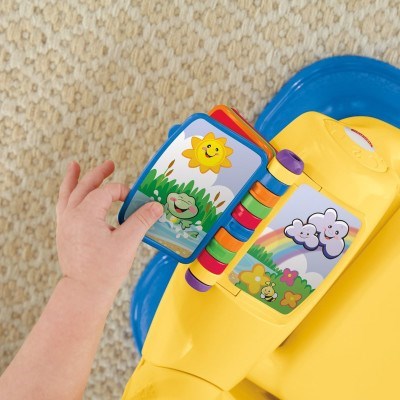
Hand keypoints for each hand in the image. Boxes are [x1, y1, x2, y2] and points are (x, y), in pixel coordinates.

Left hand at [56, 160, 162, 299]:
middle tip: (110, 164)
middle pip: (86, 187)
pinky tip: (71, 194)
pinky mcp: (64, 232)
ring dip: (74, 179)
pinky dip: (67, 196)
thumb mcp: (127, 242)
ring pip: (68, 194)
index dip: (123, 192)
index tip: (136, 201)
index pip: (107, 192)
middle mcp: (72, 215)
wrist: (84, 291)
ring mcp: (65, 224)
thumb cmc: (105, 269)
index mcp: (86, 214)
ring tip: (74, 166)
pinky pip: (63, 207)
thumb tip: (157, 205)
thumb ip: (141, 220)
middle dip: (99, 174)